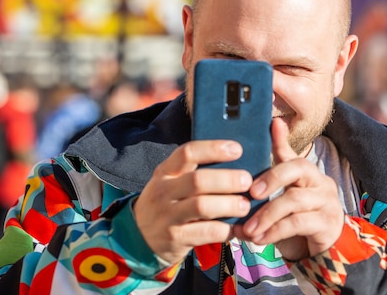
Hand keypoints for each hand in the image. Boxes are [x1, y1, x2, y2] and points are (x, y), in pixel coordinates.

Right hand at [133, 140, 252, 264]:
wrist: (139, 237)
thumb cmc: (167, 203)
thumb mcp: (171, 181)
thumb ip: (194, 171)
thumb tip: (234, 158)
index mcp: (165, 172)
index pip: (188, 153)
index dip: (214, 149)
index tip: (237, 149)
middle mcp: (164, 191)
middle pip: (199, 180)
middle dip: (228, 179)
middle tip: (247, 181)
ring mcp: (168, 216)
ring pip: (203, 206)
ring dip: (229, 204)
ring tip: (244, 205)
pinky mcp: (176, 238)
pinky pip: (207, 232)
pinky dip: (226, 229)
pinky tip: (236, 227)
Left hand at [234, 118, 343, 260]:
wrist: (324, 248)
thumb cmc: (300, 219)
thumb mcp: (283, 200)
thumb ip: (265, 186)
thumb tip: (240, 175)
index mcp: (307, 173)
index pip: (292, 153)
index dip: (280, 140)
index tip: (272, 124)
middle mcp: (319, 182)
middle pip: (298, 168)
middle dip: (271, 178)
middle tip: (251, 192)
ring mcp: (326, 201)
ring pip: (294, 199)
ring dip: (267, 214)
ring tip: (249, 228)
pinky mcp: (326, 223)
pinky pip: (296, 223)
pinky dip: (274, 231)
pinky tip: (260, 238)